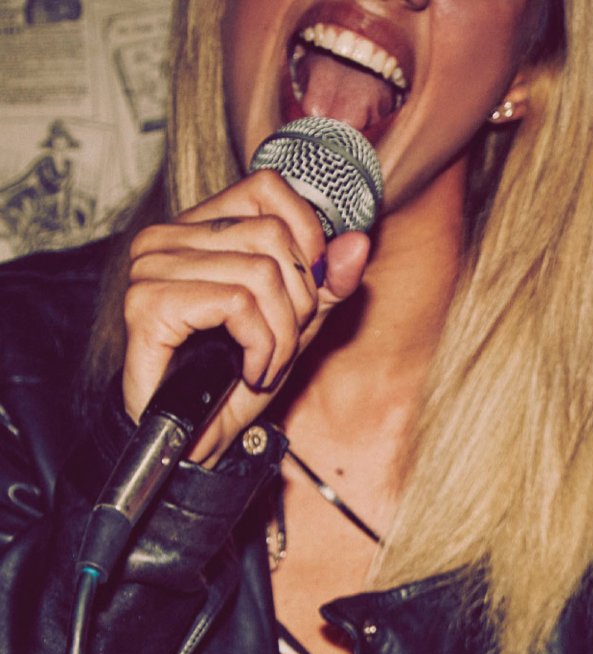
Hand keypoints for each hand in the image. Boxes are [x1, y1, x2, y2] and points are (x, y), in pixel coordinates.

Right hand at [122, 170, 368, 465]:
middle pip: (273, 237)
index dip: (306, 241)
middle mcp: (167, 238)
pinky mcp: (149, 304)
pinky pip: (238, 304)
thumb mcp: (295, 326)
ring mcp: (152, 268)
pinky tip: (249, 371)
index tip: (304, 298)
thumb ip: (327, 284)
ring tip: (264, 365)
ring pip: (262, 273)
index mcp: (197, 228)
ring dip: (282, 336)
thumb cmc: (234, 379)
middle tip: (281, 346)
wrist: (191, 439)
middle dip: (299, 304)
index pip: (268, 189)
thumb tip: (357, 242)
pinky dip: (261, 346)